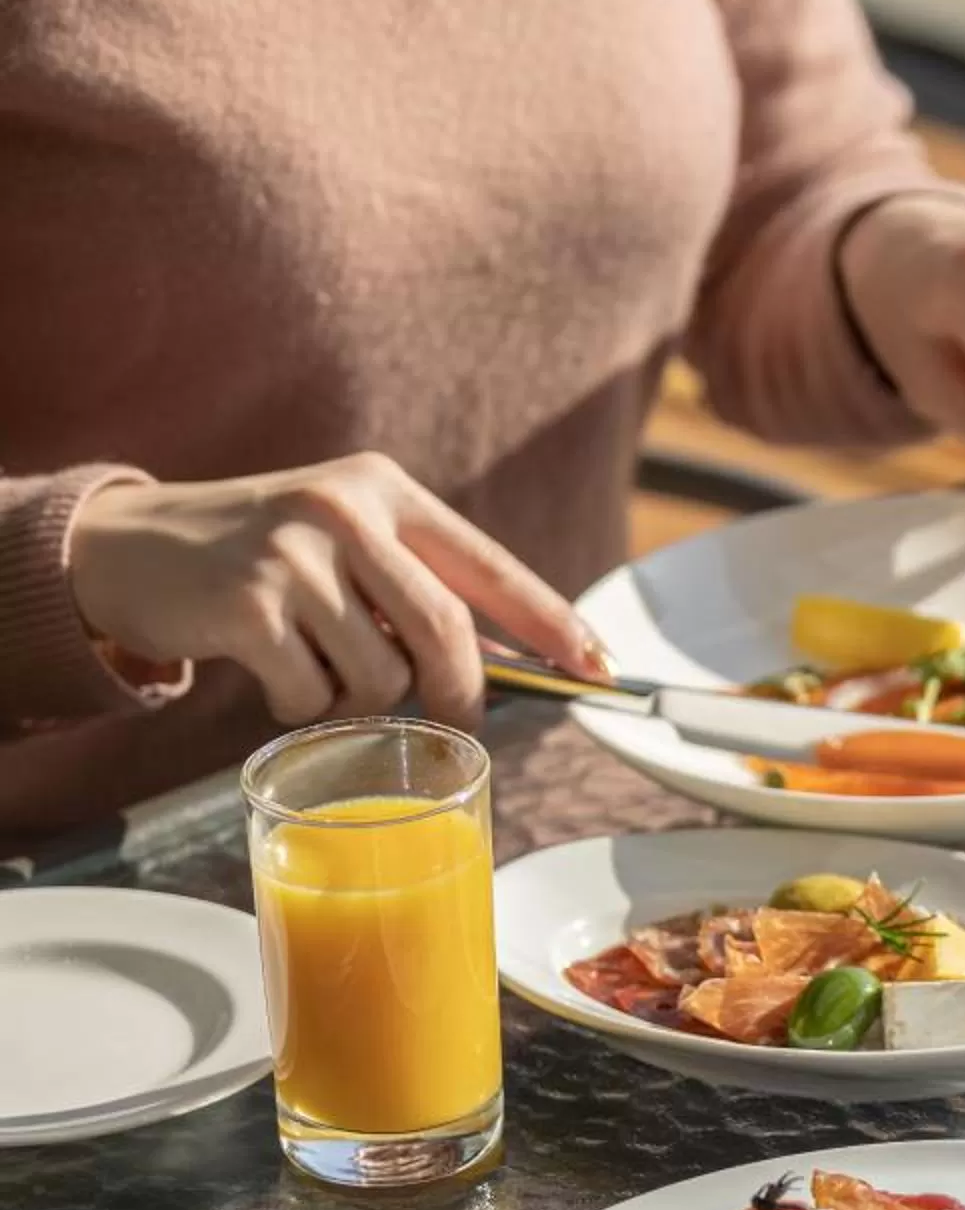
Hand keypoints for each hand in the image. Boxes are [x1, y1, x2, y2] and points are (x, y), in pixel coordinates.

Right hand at [67, 453, 603, 725]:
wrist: (122, 545)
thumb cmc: (256, 556)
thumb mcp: (342, 539)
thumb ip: (415, 583)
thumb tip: (516, 659)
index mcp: (385, 492)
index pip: (490, 566)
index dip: (551, 623)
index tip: (598, 667)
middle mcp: (345, 511)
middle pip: (447, 632)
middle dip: (459, 691)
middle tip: (454, 718)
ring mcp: (293, 556)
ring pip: (380, 675)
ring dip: (358, 699)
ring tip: (313, 665)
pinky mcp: (247, 607)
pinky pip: (313, 696)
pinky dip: (300, 706)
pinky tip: (267, 672)